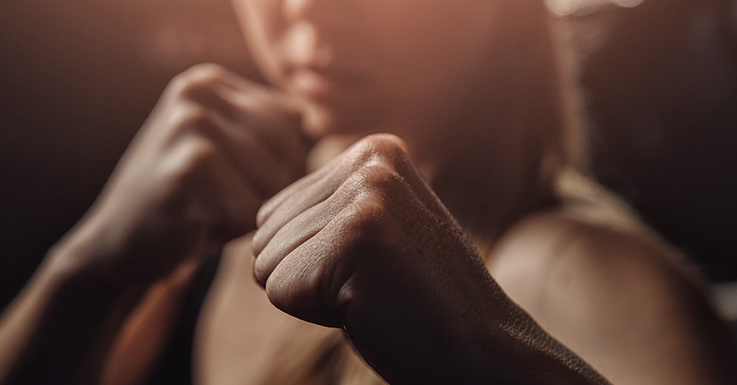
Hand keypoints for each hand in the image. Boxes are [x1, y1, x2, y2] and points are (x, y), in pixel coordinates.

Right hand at [61, 63, 308, 285]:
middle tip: (215, 198)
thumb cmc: (189, 202)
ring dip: (246, 210)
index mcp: (210, 82)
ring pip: (272, 181)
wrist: (118, 246)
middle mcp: (198, 93)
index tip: (229, 177)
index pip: (292, 121)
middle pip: (288, 149)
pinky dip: (227, 230)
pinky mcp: (188, 170)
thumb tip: (334, 139)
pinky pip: (248, 210)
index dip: (275, 163)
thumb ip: (272, 134)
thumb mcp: (228, 152)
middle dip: (265, 187)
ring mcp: (190, 127)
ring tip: (204, 209)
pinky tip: (193, 224)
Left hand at [252, 134, 610, 383]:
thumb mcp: (373, 231)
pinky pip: (279, 287)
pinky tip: (371, 306)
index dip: (313, 258)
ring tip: (375, 292)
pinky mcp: (358, 235)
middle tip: (374, 284)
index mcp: (375, 150)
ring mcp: (369, 193)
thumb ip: (323, 209)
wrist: (482, 350)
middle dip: (308, 274)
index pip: (275, 210)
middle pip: (265, 232)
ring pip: (267, 261)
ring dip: (314, 294)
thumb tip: (254, 220)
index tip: (373, 266)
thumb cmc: (419, 301)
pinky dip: (317, 313)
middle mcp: (372, 159)